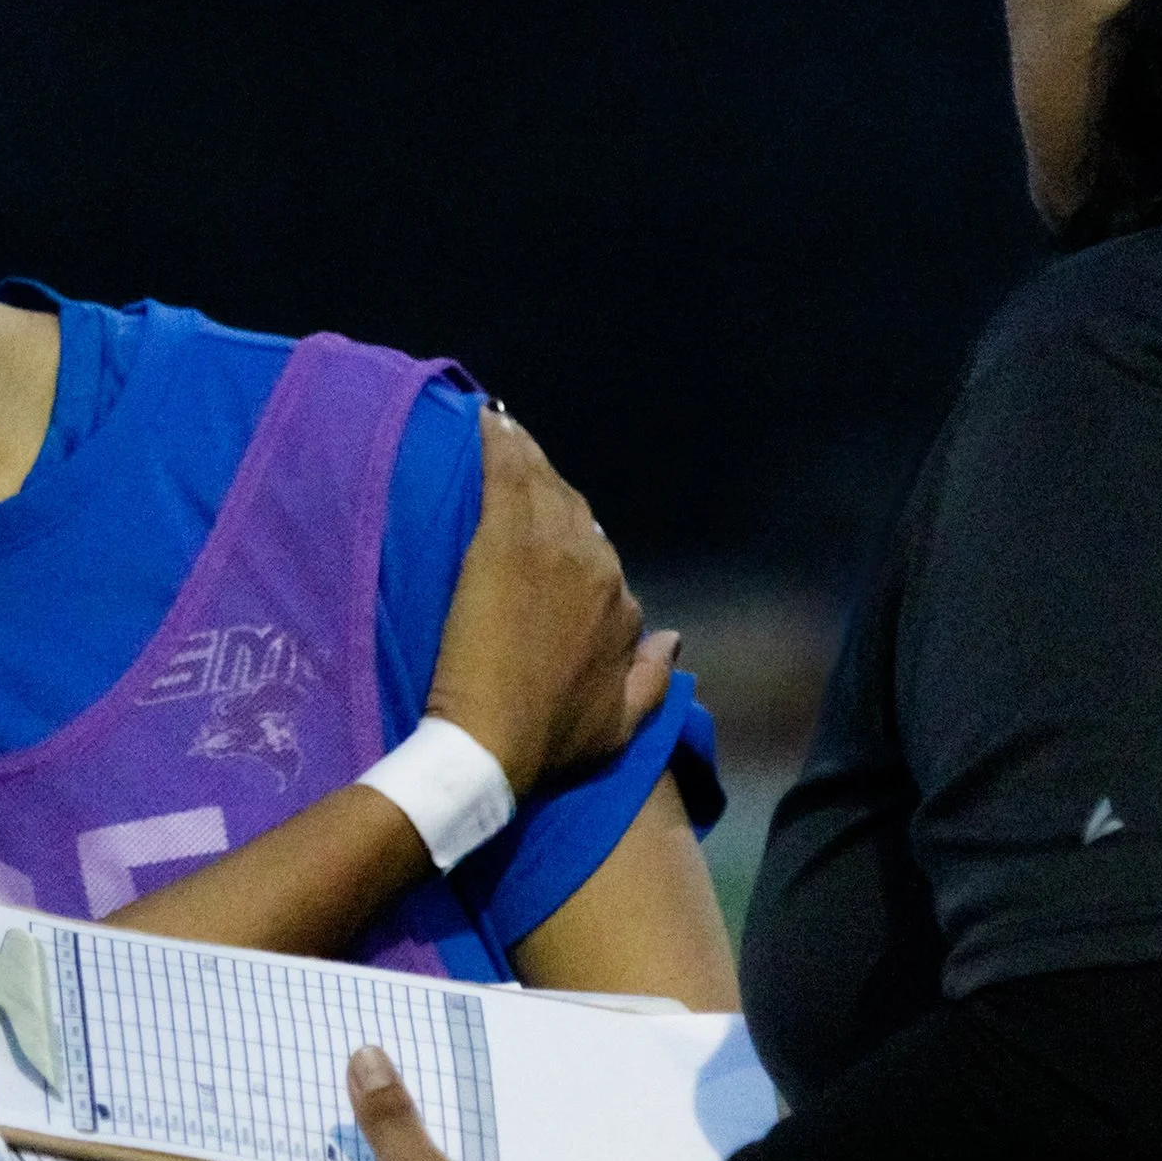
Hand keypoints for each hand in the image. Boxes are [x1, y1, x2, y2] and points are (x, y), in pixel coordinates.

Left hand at [427, 412, 677, 795]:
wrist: (491, 742)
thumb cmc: (549, 742)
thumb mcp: (621, 726)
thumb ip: (654, 678)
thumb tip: (674, 637)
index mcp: (624, 608)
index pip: (601, 562)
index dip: (573, 553)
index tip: (546, 551)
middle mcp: (599, 569)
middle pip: (576, 515)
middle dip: (550, 498)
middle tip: (517, 482)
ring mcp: (553, 549)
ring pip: (544, 488)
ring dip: (527, 460)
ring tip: (504, 437)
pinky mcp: (505, 539)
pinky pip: (507, 474)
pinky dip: (499, 442)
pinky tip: (488, 418)